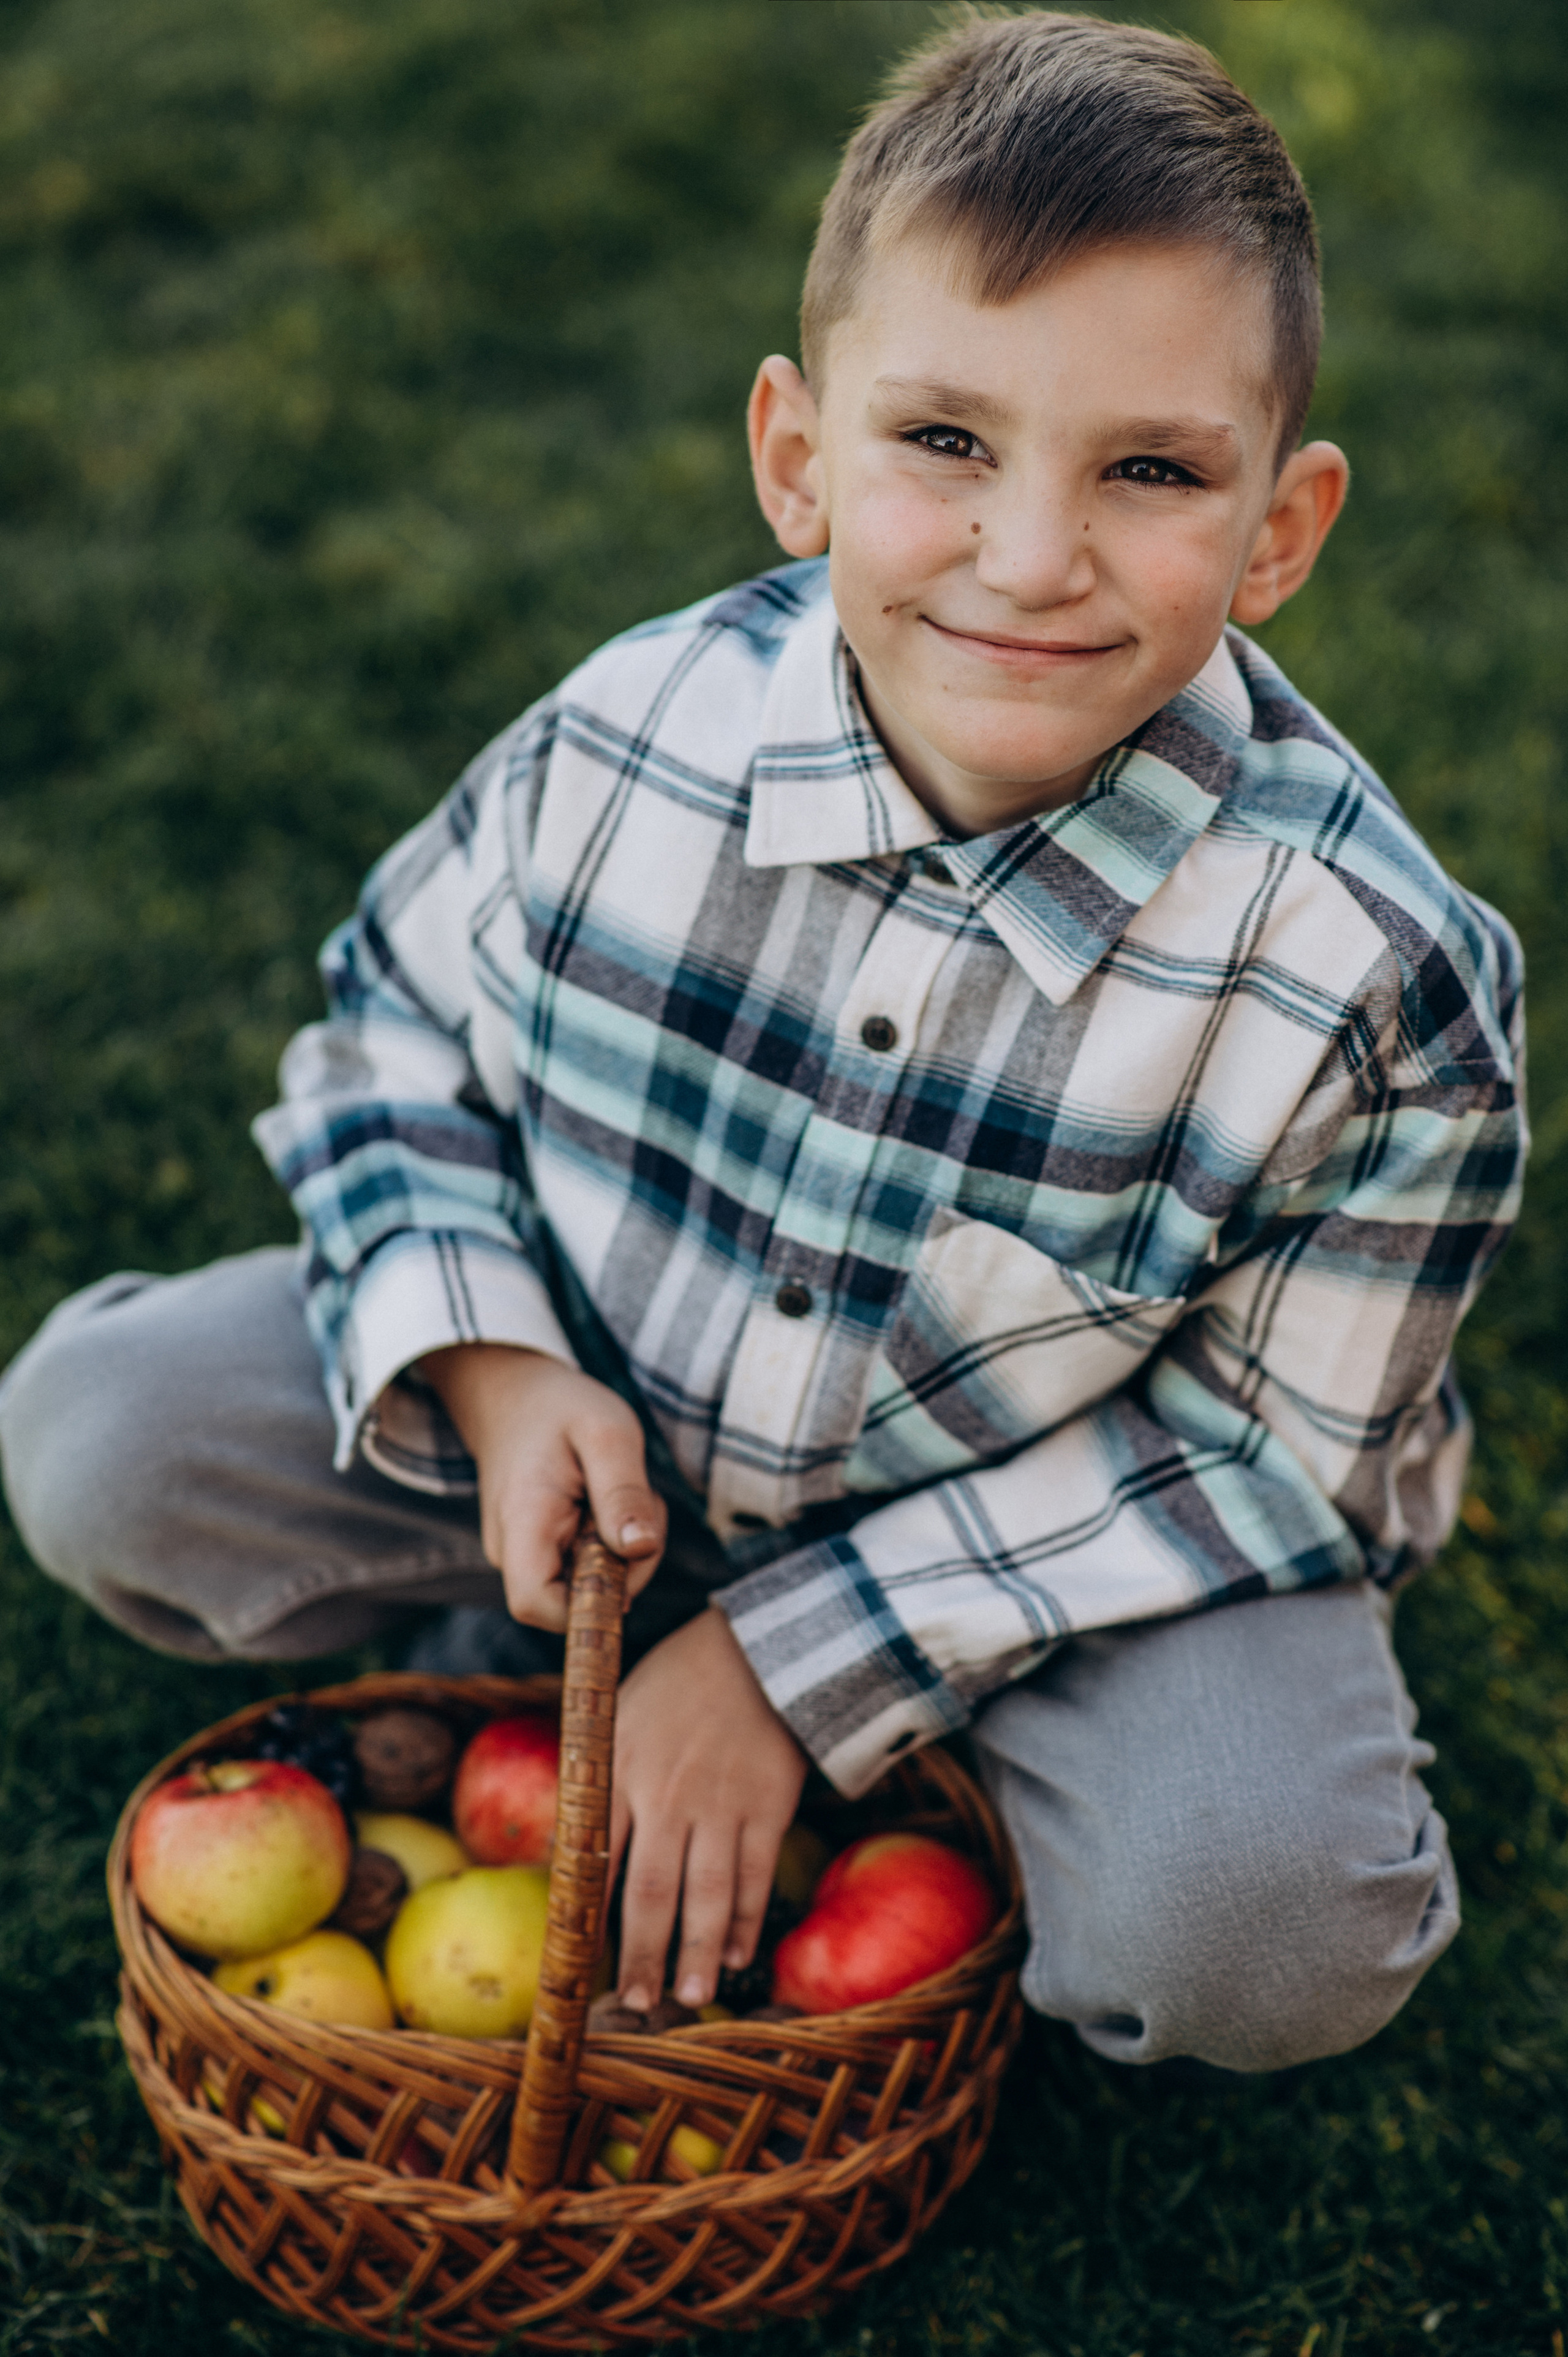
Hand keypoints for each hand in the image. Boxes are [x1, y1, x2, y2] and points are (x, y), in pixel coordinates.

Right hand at [418, 1343, 665, 1630]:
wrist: (514, 1393)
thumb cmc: (561, 1407)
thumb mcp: (608, 1433)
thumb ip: (624, 1493)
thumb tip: (641, 1550)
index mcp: (522, 1522)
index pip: (537, 1606)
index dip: (590, 1603)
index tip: (627, 1557)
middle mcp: (510, 1550)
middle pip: (572, 1602)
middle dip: (624, 1568)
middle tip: (639, 1505)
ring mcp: (519, 1554)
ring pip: (582, 1587)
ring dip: (621, 1553)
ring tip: (620, 1496)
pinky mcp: (534, 1551)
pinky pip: (580, 1570)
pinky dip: (607, 1545)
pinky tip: (607, 1504)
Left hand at [610, 1608, 807, 2011]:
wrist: (756, 1648)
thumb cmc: (676, 1681)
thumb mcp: (618, 1714)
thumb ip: (596, 1776)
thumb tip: (571, 1844)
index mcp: (622, 1772)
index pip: (598, 1860)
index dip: (590, 1918)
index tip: (581, 1965)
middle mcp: (669, 1796)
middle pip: (652, 1892)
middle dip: (643, 1954)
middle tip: (637, 2004)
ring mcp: (723, 1803)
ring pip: (708, 1894)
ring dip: (697, 1951)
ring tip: (688, 1997)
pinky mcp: (768, 1806)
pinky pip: (756, 1874)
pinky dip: (747, 1918)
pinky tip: (737, 1952)